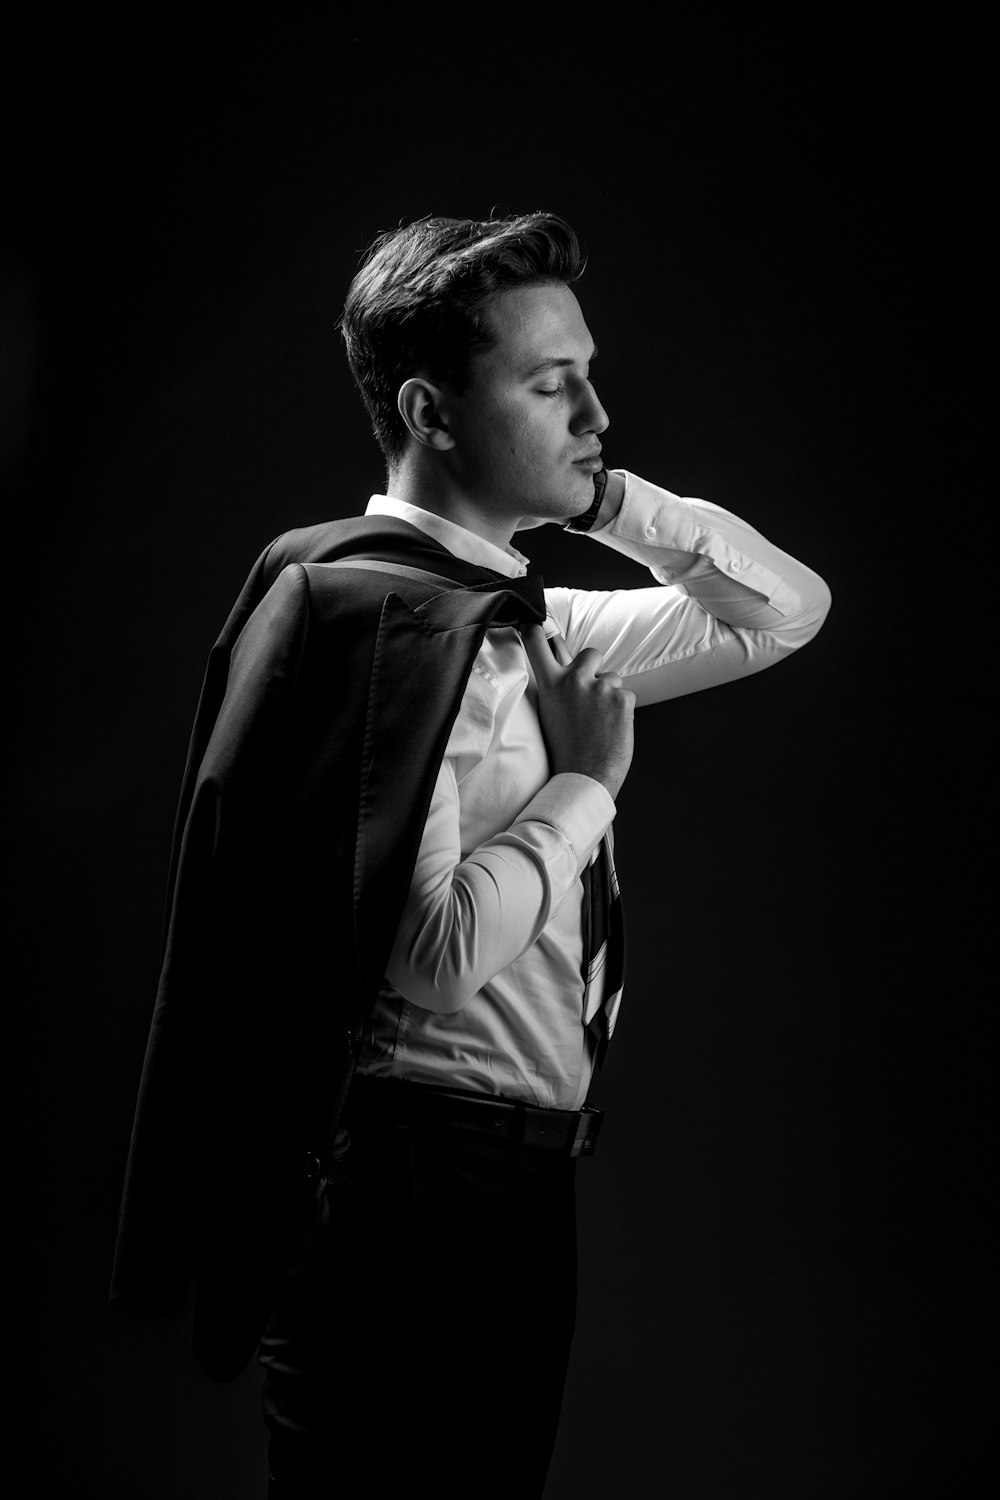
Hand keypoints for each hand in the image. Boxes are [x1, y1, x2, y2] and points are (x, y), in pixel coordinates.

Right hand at [520, 625, 634, 799]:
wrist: (584, 776)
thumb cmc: (565, 749)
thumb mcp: (550, 711)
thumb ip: (559, 686)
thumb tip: (567, 664)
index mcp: (550, 683)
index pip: (539, 642)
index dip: (537, 627)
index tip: (534, 618)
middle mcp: (574, 678)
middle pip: (590, 652)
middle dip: (593, 666)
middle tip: (590, 690)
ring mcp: (600, 686)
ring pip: (612, 678)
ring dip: (609, 694)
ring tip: (600, 722)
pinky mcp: (622, 698)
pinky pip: (625, 695)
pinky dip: (622, 710)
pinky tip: (612, 729)